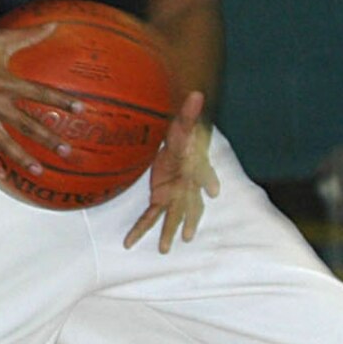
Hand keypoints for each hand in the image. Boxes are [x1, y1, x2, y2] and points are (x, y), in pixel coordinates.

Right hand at [0, 24, 80, 185]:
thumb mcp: (0, 39)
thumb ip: (29, 35)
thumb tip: (55, 24)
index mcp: (5, 83)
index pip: (40, 94)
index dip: (61, 101)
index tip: (81, 110)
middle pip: (27, 126)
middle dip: (48, 139)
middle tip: (67, 152)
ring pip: (4, 143)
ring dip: (23, 158)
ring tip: (39, 170)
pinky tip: (1, 176)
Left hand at [124, 91, 218, 251]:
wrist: (176, 148)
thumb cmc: (183, 138)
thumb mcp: (183, 126)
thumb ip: (188, 112)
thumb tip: (196, 94)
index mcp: (197, 168)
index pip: (204, 172)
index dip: (208, 179)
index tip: (214, 190)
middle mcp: (189, 186)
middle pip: (191, 204)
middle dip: (190, 220)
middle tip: (188, 235)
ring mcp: (175, 195)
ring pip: (174, 216)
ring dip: (170, 232)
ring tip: (164, 248)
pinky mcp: (160, 198)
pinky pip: (150, 216)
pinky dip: (140, 230)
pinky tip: (128, 242)